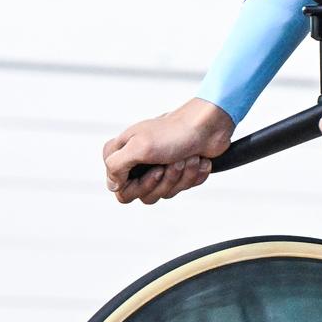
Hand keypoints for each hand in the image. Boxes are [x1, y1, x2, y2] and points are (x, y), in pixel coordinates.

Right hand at [104, 99, 234, 204]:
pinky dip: (193, 175)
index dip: (140, 186)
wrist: (209, 125)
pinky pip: (182, 188)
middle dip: (166, 180)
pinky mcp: (177, 172)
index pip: (121, 191)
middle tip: (174, 161)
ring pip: (165, 193)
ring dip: (181, 176)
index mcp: (122, 154)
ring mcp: (157, 168)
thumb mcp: (139, 147)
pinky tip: (197, 160)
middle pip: (146, 195)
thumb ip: (116, 166)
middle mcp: (137, 162)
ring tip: (188, 157)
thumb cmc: (175, 132)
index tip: (155, 170)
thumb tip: (112, 185)